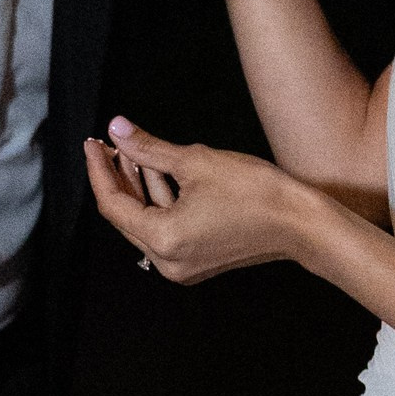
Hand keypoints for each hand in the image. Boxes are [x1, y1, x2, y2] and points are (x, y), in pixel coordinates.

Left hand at [81, 117, 307, 282]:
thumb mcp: (196, 162)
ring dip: (139, 187)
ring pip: (146, 222)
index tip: (94, 143)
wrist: (300, 223)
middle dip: (117, 178)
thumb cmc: (257, 194)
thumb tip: (119, 130)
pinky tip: (157, 172)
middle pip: (126, 216)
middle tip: (110, 144)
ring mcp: (182, 265)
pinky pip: (166, 229)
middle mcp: (167, 261)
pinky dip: (160, 202)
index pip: (113, 204)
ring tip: (132, 151)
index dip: (99, 170)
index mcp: (163, 240)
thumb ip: (149, 148)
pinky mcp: (197, 261)